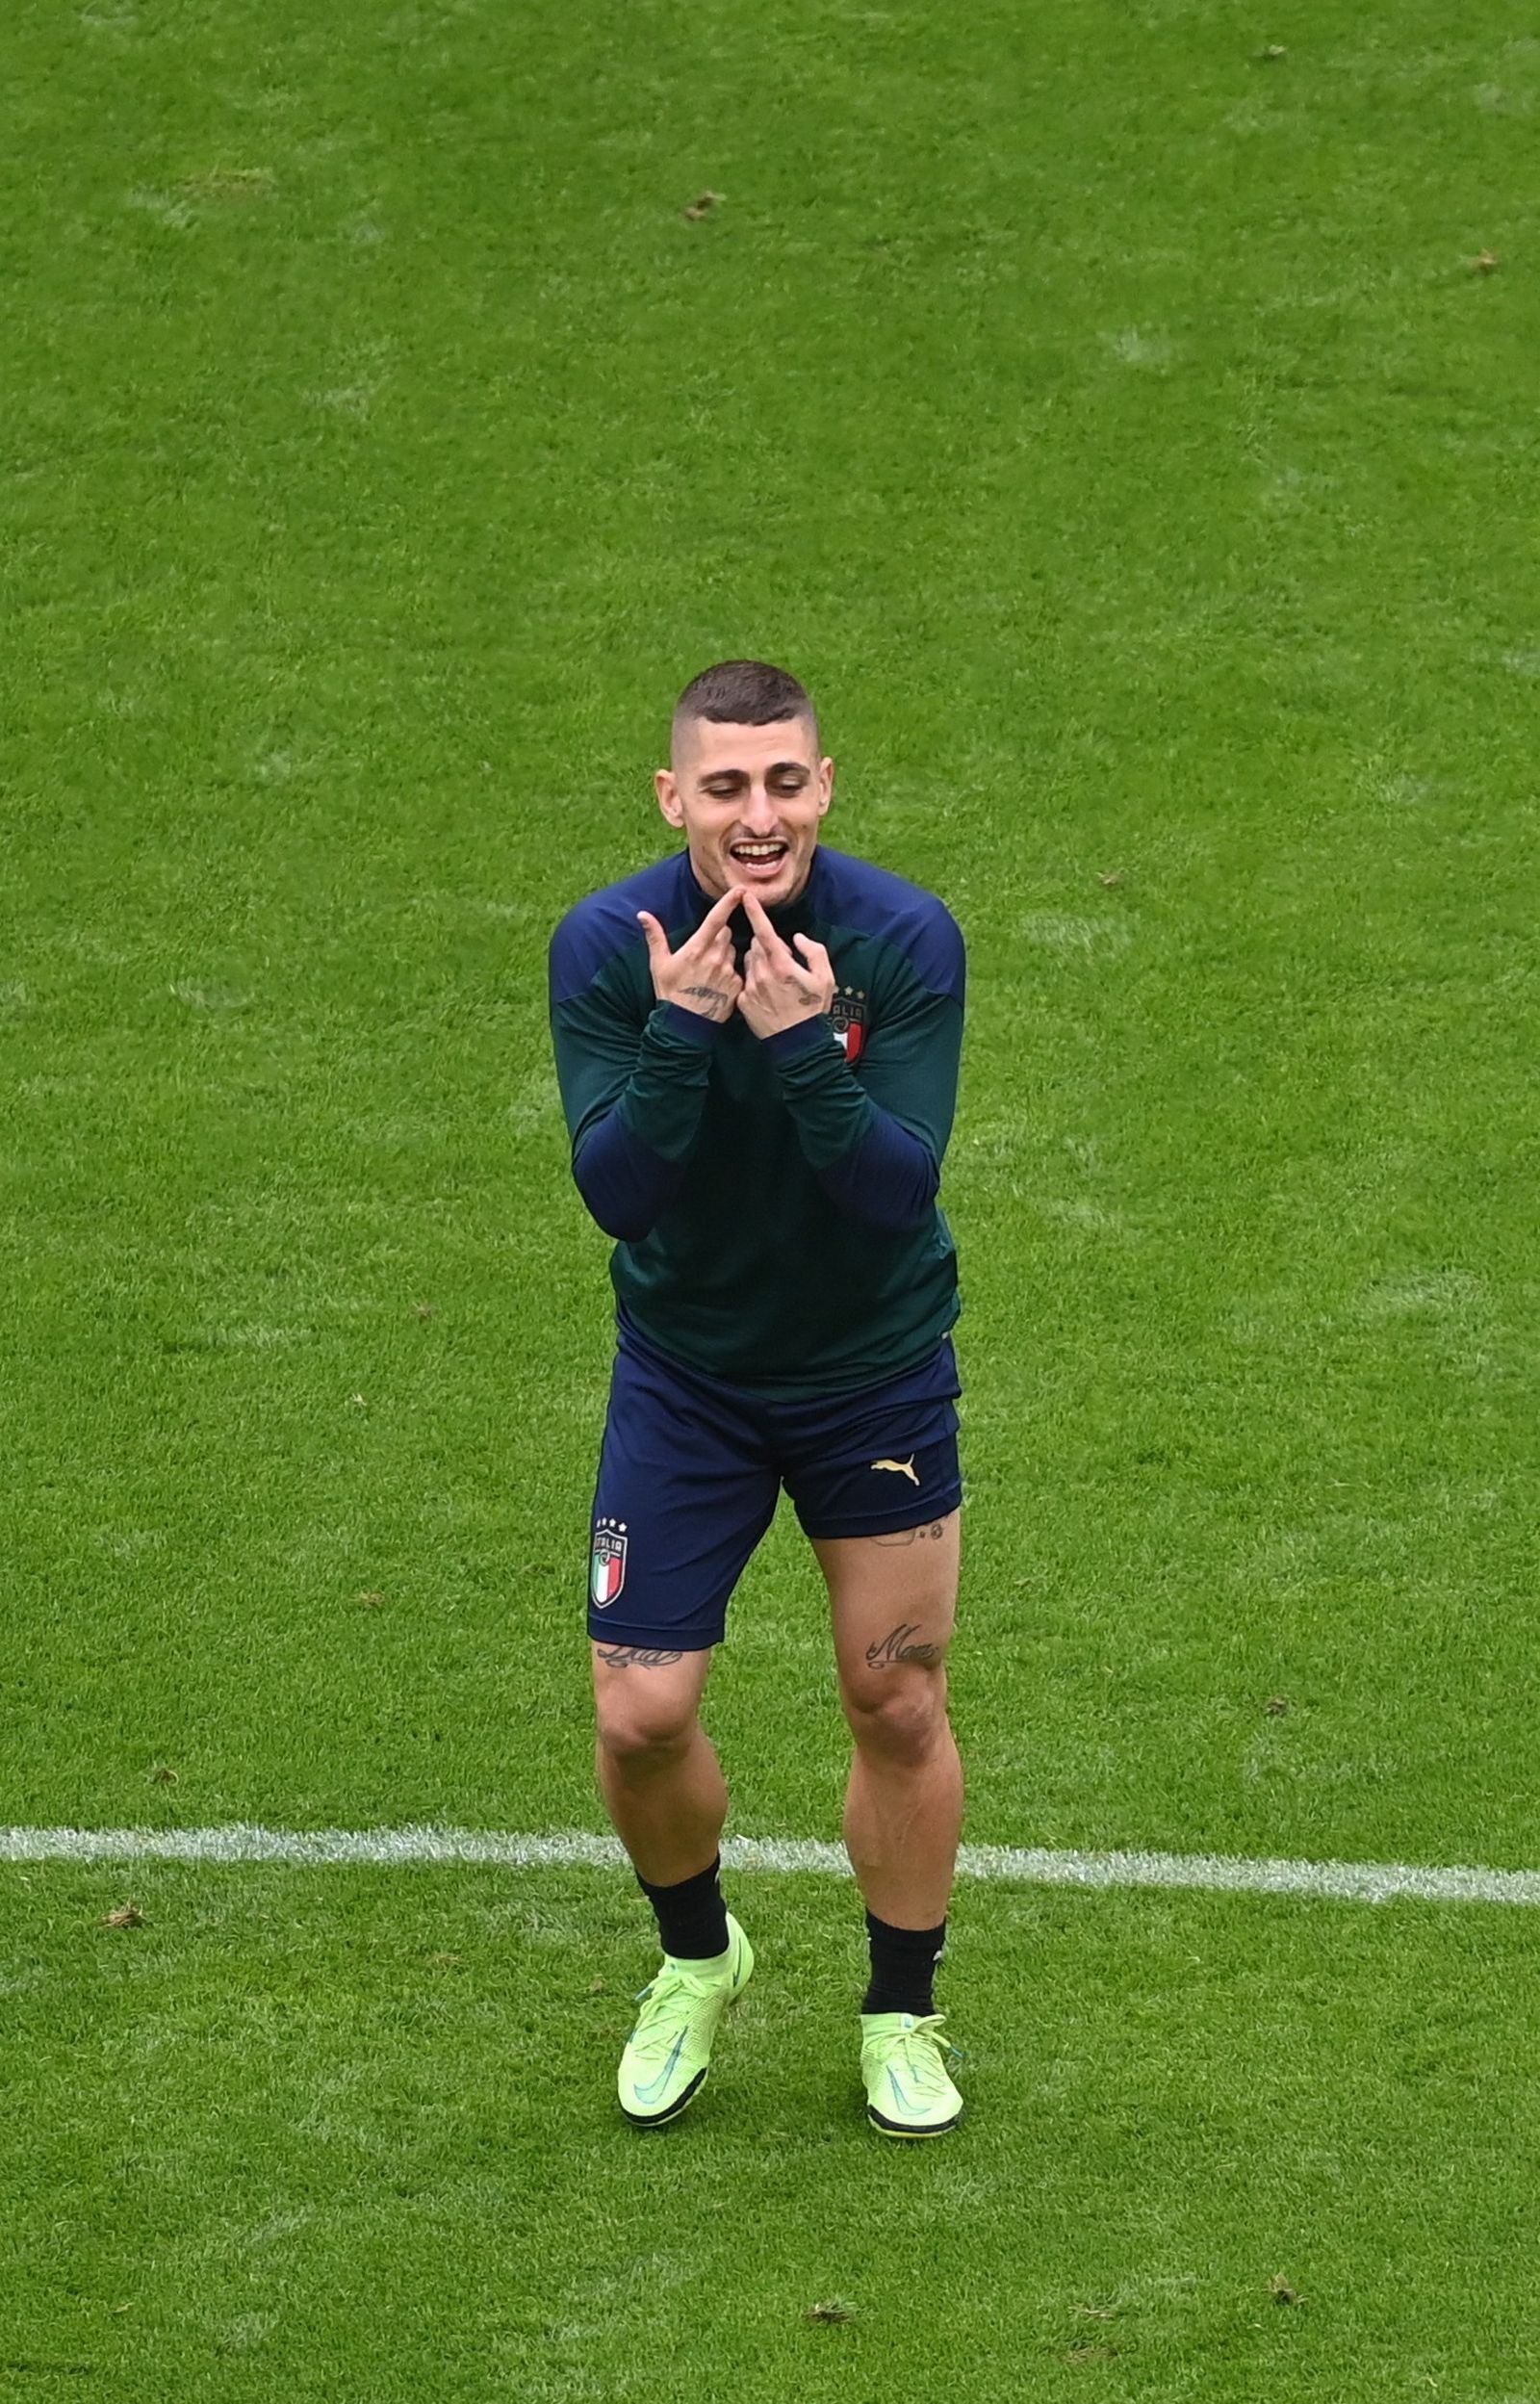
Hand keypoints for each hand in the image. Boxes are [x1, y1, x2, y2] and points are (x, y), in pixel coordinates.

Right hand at [636, 883, 745, 1021]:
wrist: (684, 1025)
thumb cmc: (670, 993)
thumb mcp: (659, 964)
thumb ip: (655, 936)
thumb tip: (642, 915)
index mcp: (696, 949)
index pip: (717, 919)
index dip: (729, 902)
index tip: (741, 890)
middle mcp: (715, 958)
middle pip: (726, 933)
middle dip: (718, 935)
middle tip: (704, 950)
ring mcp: (728, 972)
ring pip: (732, 950)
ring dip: (724, 954)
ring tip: (709, 970)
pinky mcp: (737, 985)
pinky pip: (737, 970)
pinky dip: (730, 972)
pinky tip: (717, 983)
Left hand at [736, 890, 835, 1037]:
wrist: (798, 1043)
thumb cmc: (814, 1009)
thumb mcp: (826, 978)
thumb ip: (814, 951)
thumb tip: (797, 938)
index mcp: (782, 965)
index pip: (764, 931)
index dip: (754, 911)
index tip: (745, 896)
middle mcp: (762, 974)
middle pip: (756, 946)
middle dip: (767, 946)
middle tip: (784, 963)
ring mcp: (750, 988)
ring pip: (749, 962)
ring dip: (759, 963)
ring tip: (775, 980)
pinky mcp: (743, 1001)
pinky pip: (745, 981)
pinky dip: (754, 981)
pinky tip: (768, 995)